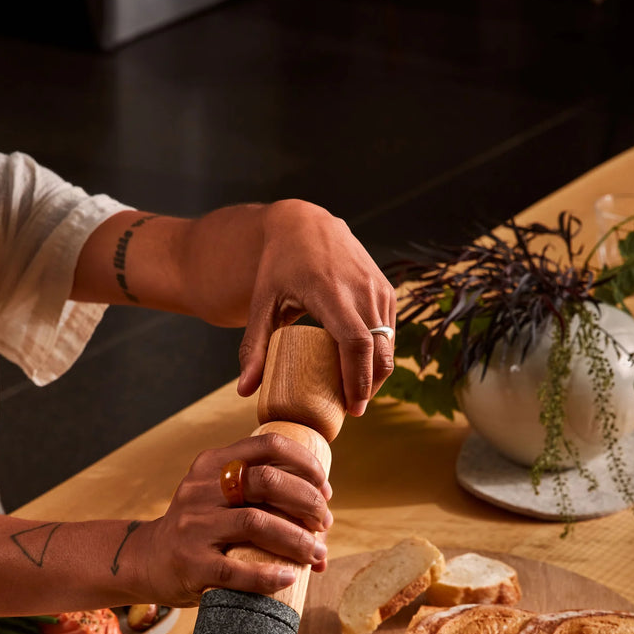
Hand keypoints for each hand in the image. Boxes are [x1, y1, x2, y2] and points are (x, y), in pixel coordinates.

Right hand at [141, 433, 331, 606]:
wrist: (149, 560)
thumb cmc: (201, 529)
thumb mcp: (218, 496)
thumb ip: (260, 496)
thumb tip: (324, 523)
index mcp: (212, 464)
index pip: (269, 445)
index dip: (306, 464)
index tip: (325, 490)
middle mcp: (200, 489)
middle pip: (267, 481)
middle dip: (308, 502)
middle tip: (325, 523)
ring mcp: (194, 526)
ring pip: (257, 523)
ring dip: (298, 540)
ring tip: (317, 554)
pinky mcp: (191, 563)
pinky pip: (236, 569)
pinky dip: (269, 575)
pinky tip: (289, 577)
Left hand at [236, 200, 395, 415]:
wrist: (305, 223)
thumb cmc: (279, 267)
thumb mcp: (262, 304)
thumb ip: (253, 347)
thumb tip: (244, 391)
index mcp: (330, 292)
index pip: (355, 343)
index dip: (358, 380)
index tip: (352, 408)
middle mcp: (361, 288)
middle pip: (379, 351)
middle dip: (370, 386)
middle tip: (352, 410)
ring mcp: (378, 288)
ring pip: (389, 344)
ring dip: (377, 373)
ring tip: (356, 394)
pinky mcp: (386, 290)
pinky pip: (390, 332)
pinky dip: (380, 355)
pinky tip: (363, 370)